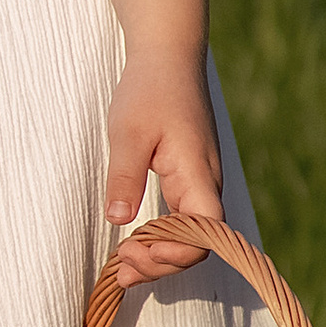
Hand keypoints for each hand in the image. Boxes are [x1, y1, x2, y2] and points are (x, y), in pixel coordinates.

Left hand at [101, 48, 225, 282]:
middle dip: (161, 263)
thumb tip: (119, 220)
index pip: (205, 233)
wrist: (168, 58)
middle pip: (197, 243)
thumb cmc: (150, 89)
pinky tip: (134, 243)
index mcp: (198, 174)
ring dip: (159, 255)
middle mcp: (206, 184)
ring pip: (189, 235)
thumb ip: (125, 176)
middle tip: (121, 268)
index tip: (135, 251)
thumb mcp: (128, 132)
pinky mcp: (188, 178)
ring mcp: (199, 182)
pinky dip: (160, 237)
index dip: (176, 254)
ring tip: (123, 266)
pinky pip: (182, 219)